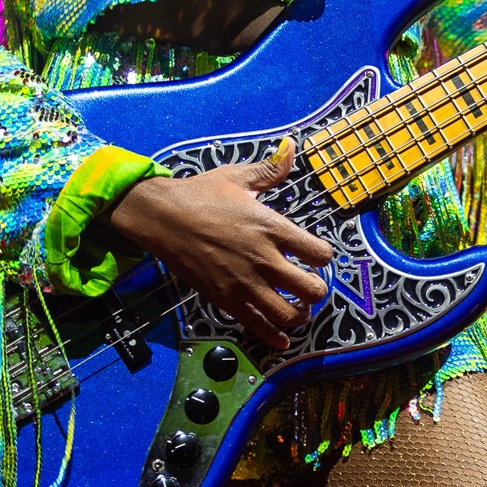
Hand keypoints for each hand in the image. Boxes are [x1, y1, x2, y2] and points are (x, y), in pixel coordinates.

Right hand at [105, 138, 333, 351]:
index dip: (324, 257)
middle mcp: (264, 259)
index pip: (320, 253)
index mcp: (272, 228)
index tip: (317, 257)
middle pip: (311, 289)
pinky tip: (282, 338)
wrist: (162, 217)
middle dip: (317, 290)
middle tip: (311, 287)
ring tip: (299, 310)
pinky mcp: (225, 299)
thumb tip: (291, 147)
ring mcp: (245, 282)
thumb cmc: (200, 195)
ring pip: (288, 314)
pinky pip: (257, 326)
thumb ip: (270, 169)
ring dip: (300, 315)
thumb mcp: (238, 177)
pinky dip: (274, 336)